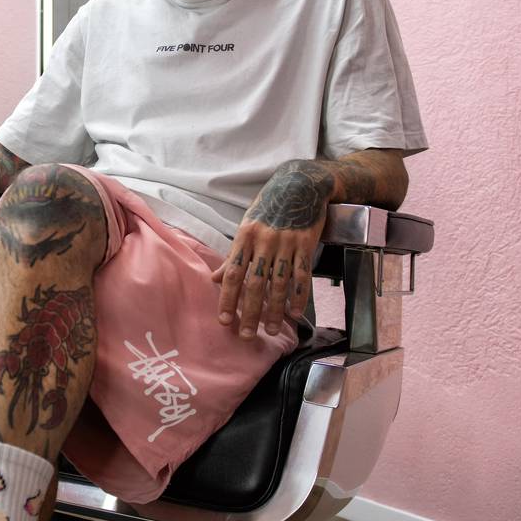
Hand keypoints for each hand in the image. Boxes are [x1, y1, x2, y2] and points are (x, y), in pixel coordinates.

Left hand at [211, 161, 337, 337]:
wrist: (300, 185)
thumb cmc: (269, 207)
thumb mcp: (247, 226)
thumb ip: (234, 255)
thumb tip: (214, 279)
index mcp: (244, 237)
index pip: (233, 273)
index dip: (227, 298)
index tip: (224, 320)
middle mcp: (264, 241)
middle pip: (255, 283)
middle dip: (250, 312)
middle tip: (247, 335)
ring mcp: (286, 243)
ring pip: (279, 283)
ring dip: (275, 309)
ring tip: (272, 330)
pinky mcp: (306, 244)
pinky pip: (302, 275)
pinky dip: (299, 296)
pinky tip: (295, 313)